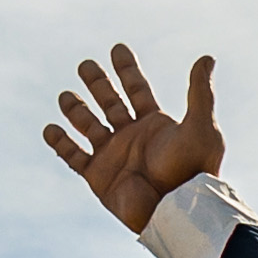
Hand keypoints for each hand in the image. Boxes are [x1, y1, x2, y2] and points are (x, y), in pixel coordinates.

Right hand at [41, 44, 224, 230]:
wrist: (174, 209)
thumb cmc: (192, 171)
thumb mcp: (201, 127)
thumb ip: (200, 93)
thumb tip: (207, 58)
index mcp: (155, 125)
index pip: (137, 90)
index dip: (127, 70)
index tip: (117, 48)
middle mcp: (132, 137)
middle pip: (110, 103)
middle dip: (98, 84)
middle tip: (85, 65)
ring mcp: (113, 156)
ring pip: (89, 126)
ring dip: (76, 110)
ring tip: (65, 96)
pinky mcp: (98, 176)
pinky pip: (74, 157)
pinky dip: (60, 143)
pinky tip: (49, 128)